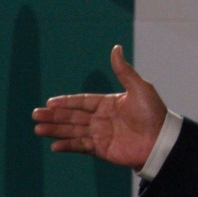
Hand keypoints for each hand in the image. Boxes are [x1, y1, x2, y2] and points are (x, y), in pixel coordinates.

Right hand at [33, 45, 167, 169]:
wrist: (161, 140)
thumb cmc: (153, 113)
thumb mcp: (139, 88)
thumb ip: (123, 70)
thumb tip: (115, 48)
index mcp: (109, 104)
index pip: (83, 102)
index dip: (66, 102)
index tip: (49, 102)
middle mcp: (103, 119)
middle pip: (73, 116)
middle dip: (54, 116)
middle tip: (35, 114)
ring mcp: (101, 134)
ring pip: (73, 130)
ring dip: (56, 130)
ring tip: (38, 128)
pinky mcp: (102, 149)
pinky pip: (81, 146)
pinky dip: (68, 145)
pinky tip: (54, 145)